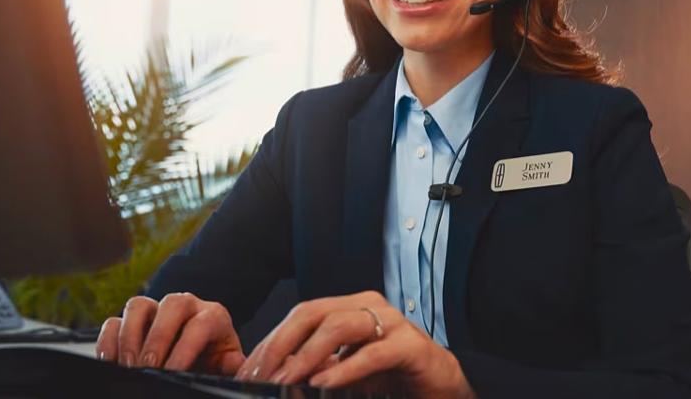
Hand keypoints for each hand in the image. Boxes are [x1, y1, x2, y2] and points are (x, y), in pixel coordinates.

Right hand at [96, 293, 244, 374]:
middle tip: (148, 367)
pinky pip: (114, 320)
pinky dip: (109, 340)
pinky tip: (111, 362)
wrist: (199, 358)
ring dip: (130, 336)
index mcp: (213, 316)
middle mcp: (185, 306)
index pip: (201, 324)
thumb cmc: (212, 360)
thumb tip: (234, 363)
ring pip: (139, 305)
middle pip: (172, 304)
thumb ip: (229, 363)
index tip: (173, 372)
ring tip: (129, 366)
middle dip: (158, 338)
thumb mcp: (225, 363)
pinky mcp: (133, 321)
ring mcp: (156, 310)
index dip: (185, 348)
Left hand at [235, 290, 475, 398]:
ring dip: (306, 356)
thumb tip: (276, 376)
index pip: (302, 314)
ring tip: (284, 380)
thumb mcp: (347, 368)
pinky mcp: (410, 346)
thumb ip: (318, 366)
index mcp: (351, 306)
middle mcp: (370, 306)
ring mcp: (391, 322)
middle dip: (280, 344)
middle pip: (314, 314)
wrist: (441, 385)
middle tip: (257, 375)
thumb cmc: (393, 374)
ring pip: (339, 327)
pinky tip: (323, 383)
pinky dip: (344, 368)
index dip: (273, 340)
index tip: (249, 369)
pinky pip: (372, 353)